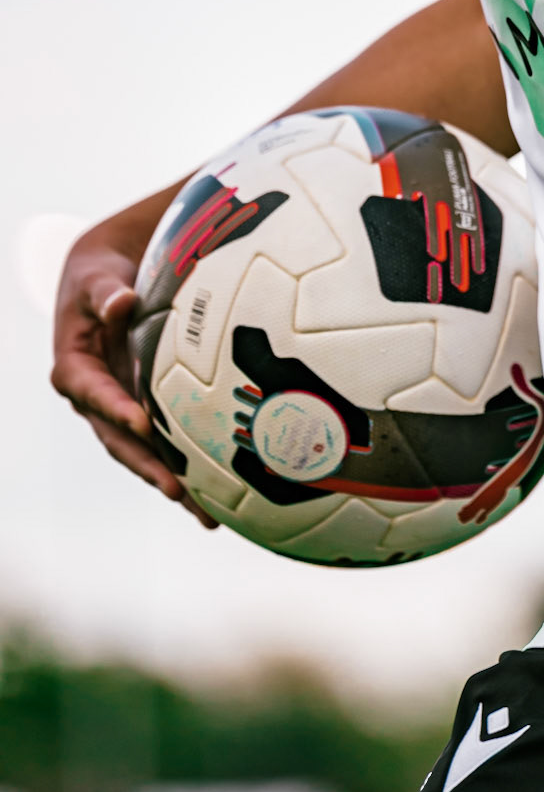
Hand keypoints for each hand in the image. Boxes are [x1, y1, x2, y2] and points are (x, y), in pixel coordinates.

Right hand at [51, 210, 216, 528]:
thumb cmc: (100, 277)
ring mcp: (121, 409)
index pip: (93, 393)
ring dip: (173, 481)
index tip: (141, 421)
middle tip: (177, 489)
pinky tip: (220, 494)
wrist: (107, 282)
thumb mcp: (96, 279)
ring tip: (207, 514)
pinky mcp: (145, 411)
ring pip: (145, 453)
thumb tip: (121, 302)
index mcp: (75, 369)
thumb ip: (106, 292)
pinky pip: (165, 442)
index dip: (115, 408)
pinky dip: (187, 467)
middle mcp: (96, 398)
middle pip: (120, 440)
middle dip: (148, 466)